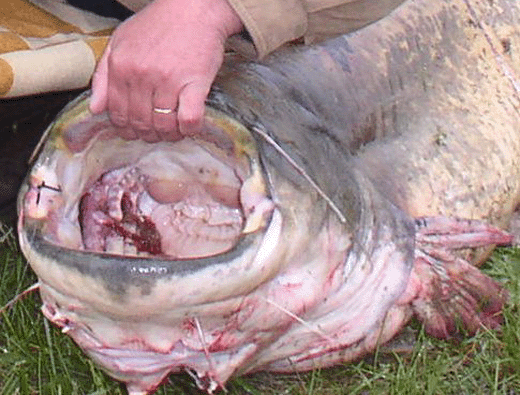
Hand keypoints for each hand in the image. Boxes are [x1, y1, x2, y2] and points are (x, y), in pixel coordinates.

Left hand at [89, 0, 242, 141]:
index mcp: (121, 67)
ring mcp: (169, 80)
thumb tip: (95, 109)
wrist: (194, 8)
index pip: (117, 112)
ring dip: (168, 135)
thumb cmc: (158, 25)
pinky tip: (188, 128)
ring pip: (163, 124)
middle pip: (140, 122)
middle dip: (147, 135)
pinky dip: (188, 129)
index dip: (125, 128)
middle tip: (156, 134)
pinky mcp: (195, 83)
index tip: (135, 131)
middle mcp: (142, 75)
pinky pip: (189, 118)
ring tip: (173, 132)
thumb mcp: (120, 42)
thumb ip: (103, 76)